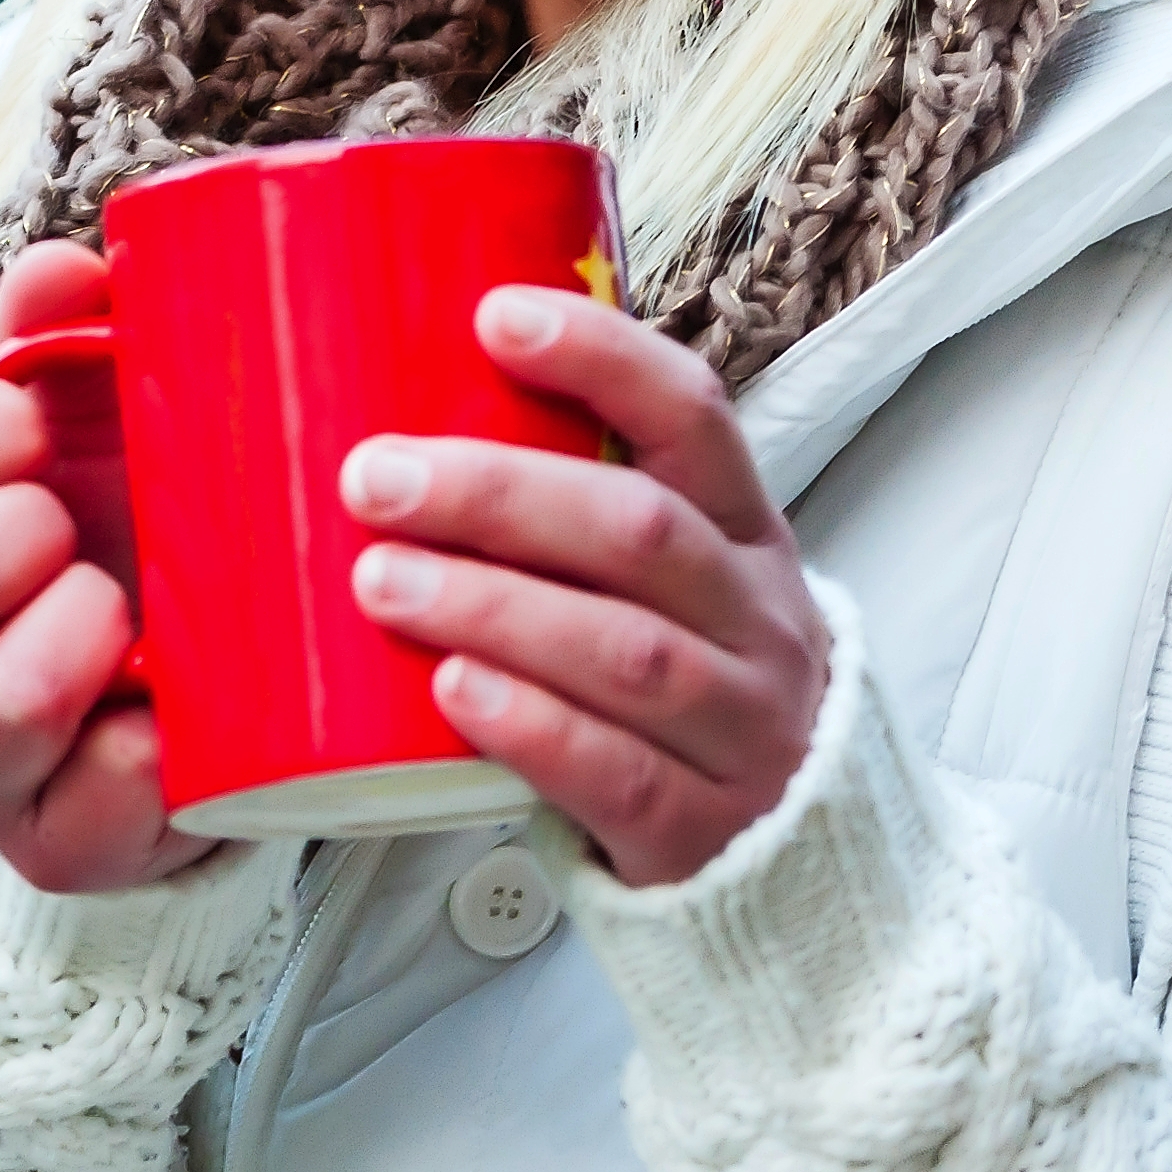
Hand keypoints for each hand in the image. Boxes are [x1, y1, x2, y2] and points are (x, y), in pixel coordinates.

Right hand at [0, 240, 200, 895]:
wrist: (162, 695)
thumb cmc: (99, 535)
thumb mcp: (75, 429)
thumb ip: (57, 338)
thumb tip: (61, 270)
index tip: (37, 417)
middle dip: (8, 537)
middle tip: (75, 517)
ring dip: (70, 646)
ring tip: (126, 612)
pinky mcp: (46, 844)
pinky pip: (78, 821)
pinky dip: (137, 762)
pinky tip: (169, 717)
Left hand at [342, 286, 827, 886]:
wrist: (797, 856)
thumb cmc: (686, 680)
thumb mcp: (668, 583)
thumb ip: (576, 512)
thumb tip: (402, 425)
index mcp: (744, 532)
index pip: (692, 415)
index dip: (600, 359)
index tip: (491, 315)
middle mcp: (758, 620)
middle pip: (640, 533)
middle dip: (499, 495)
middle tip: (374, 480)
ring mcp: (743, 728)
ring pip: (624, 652)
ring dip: (493, 607)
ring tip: (380, 581)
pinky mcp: (704, 831)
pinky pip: (619, 771)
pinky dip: (529, 726)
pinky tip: (453, 690)